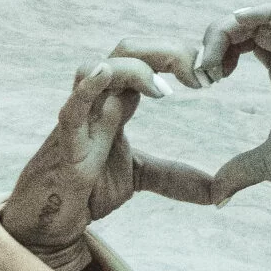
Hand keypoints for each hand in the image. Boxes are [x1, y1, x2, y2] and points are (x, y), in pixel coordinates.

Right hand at [0, 42, 215, 266]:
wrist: (50, 220)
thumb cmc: (87, 187)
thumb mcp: (140, 177)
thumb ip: (176, 177)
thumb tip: (219, 191)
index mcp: (118, 101)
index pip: (149, 59)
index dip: (181, 56)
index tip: (215, 72)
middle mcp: (98, 101)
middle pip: (127, 50)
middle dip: (166, 51)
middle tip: (201, 74)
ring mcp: (80, 119)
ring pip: (97, 67)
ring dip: (134, 69)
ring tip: (166, 91)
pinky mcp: (65, 145)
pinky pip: (71, 108)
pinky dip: (87, 88)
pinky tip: (105, 72)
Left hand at [195, 4, 270, 209]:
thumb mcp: (268, 164)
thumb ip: (240, 171)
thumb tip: (217, 197)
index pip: (252, 44)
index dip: (223, 50)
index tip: (203, 79)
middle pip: (255, 26)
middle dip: (220, 35)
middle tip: (202, 67)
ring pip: (270, 16)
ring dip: (234, 24)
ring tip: (211, 51)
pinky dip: (260, 14)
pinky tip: (234, 26)